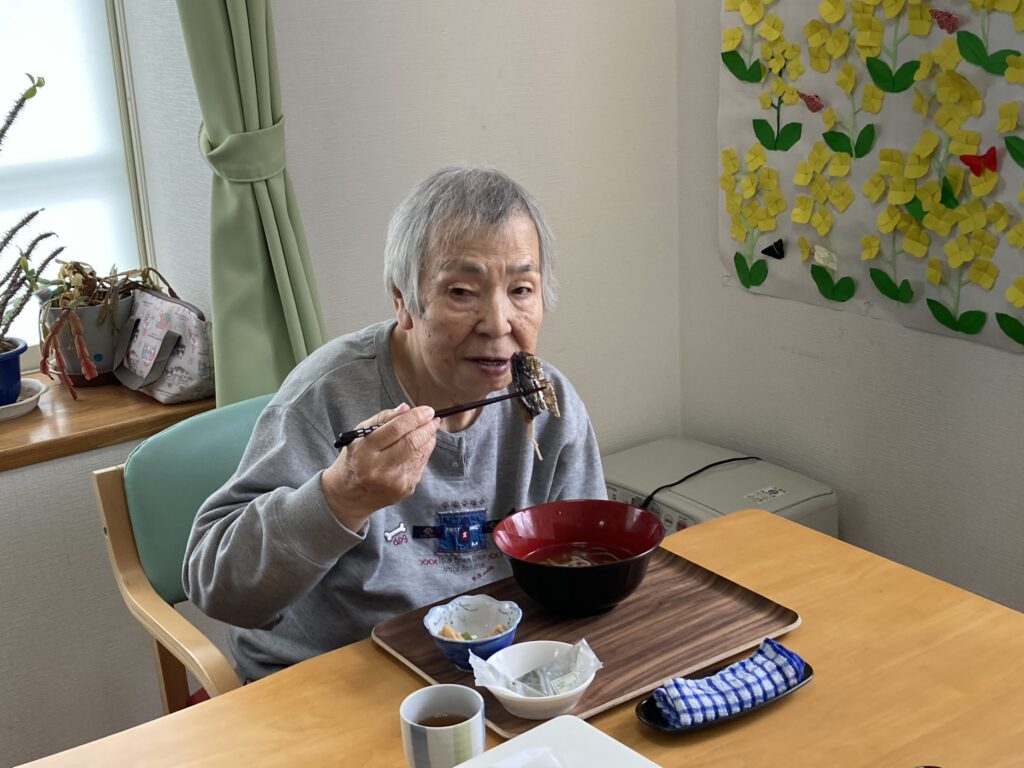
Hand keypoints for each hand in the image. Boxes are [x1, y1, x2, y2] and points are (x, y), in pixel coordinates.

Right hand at [321, 403, 438, 530]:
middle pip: (412, 442)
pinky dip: (423, 452)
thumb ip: (383, 418)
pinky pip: (421, 464)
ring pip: (421, 453)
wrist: (350, 496)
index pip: (396, 429)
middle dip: (428, 427)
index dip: (416, 417)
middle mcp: (380, 468)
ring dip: (429, 438)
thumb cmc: (355, 460)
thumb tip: (406, 408)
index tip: (427, 410)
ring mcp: (395, 481)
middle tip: (433, 418)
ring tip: (428, 429)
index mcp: (365, 451)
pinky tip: (419, 446)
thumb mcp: (360, 435)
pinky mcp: (405, 489)